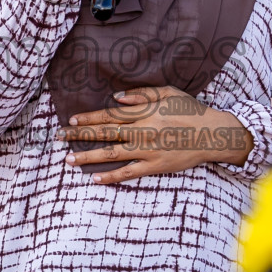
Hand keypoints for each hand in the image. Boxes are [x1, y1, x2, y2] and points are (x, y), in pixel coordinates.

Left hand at [58, 85, 254, 184]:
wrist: (213, 134)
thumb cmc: (191, 111)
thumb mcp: (168, 93)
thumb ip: (141, 94)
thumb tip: (116, 99)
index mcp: (144, 112)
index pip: (110, 115)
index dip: (89, 118)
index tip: (71, 120)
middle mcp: (142, 131)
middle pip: (105, 133)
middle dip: (79, 135)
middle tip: (59, 137)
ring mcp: (148, 150)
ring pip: (112, 154)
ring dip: (88, 156)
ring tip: (69, 159)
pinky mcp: (155, 167)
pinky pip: (129, 173)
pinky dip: (111, 176)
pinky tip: (95, 178)